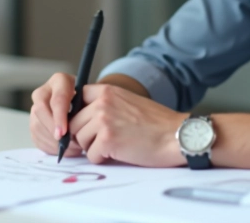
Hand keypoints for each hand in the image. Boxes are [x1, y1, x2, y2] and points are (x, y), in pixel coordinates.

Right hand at [29, 73, 81, 157]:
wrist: (83, 104)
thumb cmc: (89, 101)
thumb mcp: (92, 100)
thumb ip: (86, 109)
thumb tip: (80, 128)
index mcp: (59, 81)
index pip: (56, 98)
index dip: (59, 117)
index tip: (64, 133)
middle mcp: (45, 91)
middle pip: (40, 110)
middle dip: (52, 129)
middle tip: (65, 144)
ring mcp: (36, 106)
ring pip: (36, 125)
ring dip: (51, 141)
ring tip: (70, 149)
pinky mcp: (34, 121)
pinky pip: (36, 136)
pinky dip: (49, 146)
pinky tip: (62, 150)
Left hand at [70, 84, 186, 166]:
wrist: (176, 135)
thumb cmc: (155, 123)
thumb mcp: (127, 102)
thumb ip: (105, 105)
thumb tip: (78, 119)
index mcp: (106, 91)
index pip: (75, 100)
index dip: (76, 116)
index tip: (83, 125)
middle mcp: (102, 103)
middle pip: (73, 124)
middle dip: (85, 136)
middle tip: (104, 141)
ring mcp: (103, 120)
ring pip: (80, 140)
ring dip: (94, 148)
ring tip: (116, 145)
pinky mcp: (107, 140)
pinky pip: (91, 155)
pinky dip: (103, 159)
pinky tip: (120, 153)